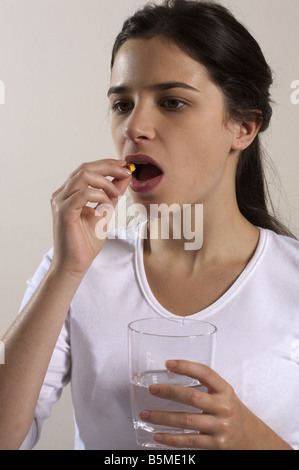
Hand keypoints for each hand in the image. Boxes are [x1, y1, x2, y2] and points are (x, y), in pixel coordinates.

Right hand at [50, 159, 131, 276]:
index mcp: (69, 193)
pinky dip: (99, 194)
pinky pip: (82, 193)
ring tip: (117, 192)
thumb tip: (124, 177)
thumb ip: (112, 195)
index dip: (107, 164)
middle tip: (126, 171)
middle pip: (85, 168)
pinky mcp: (63, 212)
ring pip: (83, 175)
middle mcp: (62, 194)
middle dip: (108, 166)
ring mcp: (60, 202)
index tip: (125, 165)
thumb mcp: (104, 213)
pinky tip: (107, 203)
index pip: (87, 169)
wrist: (75, 264)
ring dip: (105, 180)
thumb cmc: (86, 243)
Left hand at [140, 360, 291, 449]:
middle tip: (152, 389)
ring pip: (187, 420)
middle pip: (193, 397)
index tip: (169, 364)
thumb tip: (174, 374)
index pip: (206, 373)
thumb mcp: (224, 395)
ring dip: (163, 418)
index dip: (187, 366)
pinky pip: (189, 441)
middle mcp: (223, 407)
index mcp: (225, 390)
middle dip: (169, 392)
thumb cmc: (233, 413)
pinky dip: (171, 439)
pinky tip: (158, 435)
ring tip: (146, 414)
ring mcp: (220, 426)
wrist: (253, 439)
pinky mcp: (215, 444)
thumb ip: (206, 386)